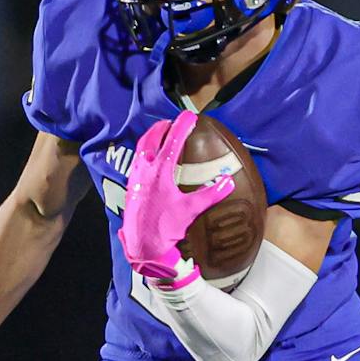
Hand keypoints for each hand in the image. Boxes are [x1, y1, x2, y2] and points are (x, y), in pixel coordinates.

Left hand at [117, 111, 234, 286]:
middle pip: (151, 139)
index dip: (182, 125)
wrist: (142, 245)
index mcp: (160, 171)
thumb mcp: (190, 209)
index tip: (190, 115)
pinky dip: (145, 152)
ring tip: (160, 135)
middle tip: (172, 122)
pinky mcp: (131, 187)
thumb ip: (210, 194)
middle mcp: (145, 170)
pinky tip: (150, 160)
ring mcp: (135, 177)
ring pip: (141, 149)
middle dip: (162, 128)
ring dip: (151, 138)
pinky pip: (137, 161)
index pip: (173, 140)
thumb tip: (228, 180)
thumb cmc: (165, 227)